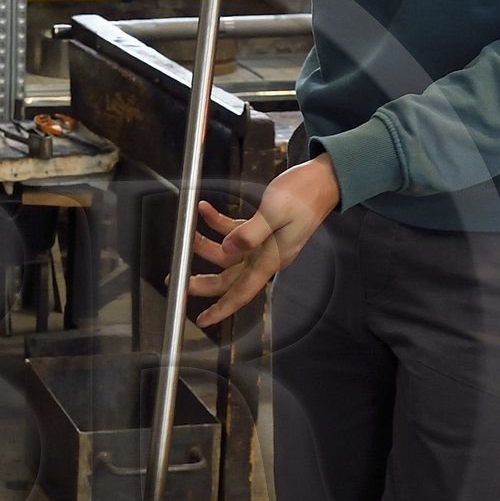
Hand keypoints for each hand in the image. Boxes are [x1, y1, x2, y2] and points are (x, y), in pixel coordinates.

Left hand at [189, 153, 339, 326]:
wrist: (323, 180)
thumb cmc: (305, 194)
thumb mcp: (276, 211)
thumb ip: (250, 233)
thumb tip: (227, 249)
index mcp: (273, 258)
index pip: (243, 291)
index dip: (222, 308)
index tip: (203, 320)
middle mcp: (266, 256)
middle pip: (229, 277)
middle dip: (202, 280)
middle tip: (175, 279)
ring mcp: (263, 243)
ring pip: (227, 255)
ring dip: (205, 245)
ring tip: (188, 233)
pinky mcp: (261, 228)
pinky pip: (233, 231)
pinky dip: (217, 222)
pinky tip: (204, 209)